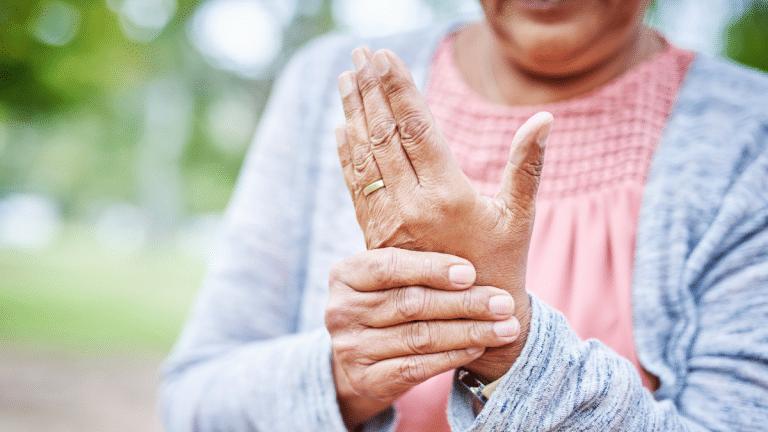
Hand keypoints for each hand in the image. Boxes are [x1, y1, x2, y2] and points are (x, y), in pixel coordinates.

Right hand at [325, 248, 518, 427]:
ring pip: (419, 337)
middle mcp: (339, 310)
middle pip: (409, 303)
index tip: (471, 272)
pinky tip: (479, 346)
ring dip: (469, 331)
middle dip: (464, 303)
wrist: (368, 356)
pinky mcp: (365, 379)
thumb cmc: (395, 299)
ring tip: (505, 326)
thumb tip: (469, 206)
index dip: (431, 268)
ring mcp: (349, 348)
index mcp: (344, 274)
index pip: (388, 266)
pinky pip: (417, 367)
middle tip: (504, 302)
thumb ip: (421, 250)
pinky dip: (453, 356)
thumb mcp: (396, 273)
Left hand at [335, 47, 552, 379]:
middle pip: (384, 136)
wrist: (470, 322)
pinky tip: (341, 130)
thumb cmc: (504, 265)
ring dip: (353, 115)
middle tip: (360, 53)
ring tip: (346, 79)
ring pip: (366, 158)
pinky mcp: (376, 236)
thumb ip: (527, 166)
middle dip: (371, 91)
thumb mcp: (519, 216)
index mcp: (447, 194)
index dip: (399, 89)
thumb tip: (544, 118)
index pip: (416, 128)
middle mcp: (411, 205)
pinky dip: (348, 156)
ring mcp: (388, 222)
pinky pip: (357, 188)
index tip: (384, 56)